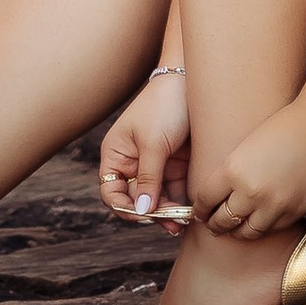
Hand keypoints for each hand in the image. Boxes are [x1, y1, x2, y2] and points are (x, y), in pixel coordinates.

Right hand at [99, 69, 191, 223]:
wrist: (193, 81)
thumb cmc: (165, 105)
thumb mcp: (154, 143)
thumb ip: (148, 179)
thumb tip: (141, 211)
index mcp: (117, 155)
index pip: (112, 193)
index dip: (125, 208)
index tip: (145, 215)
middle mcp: (133, 163)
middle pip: (136, 200)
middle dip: (152, 214)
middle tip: (172, 223)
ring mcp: (155, 165)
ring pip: (157, 200)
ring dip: (168, 212)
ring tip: (182, 221)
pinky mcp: (175, 165)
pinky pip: (174, 191)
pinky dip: (180, 203)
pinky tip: (190, 211)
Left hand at [191, 102, 305, 241]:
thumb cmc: (280, 128)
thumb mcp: (245, 146)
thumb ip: (231, 174)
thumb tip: (216, 198)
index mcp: (233, 170)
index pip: (205, 200)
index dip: (199, 208)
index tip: (198, 211)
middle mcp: (251, 191)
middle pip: (223, 220)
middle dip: (214, 224)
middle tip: (212, 225)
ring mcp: (274, 204)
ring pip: (246, 232)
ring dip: (237, 231)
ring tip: (233, 229)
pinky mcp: (293, 211)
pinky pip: (271, 229)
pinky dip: (262, 227)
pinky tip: (258, 222)